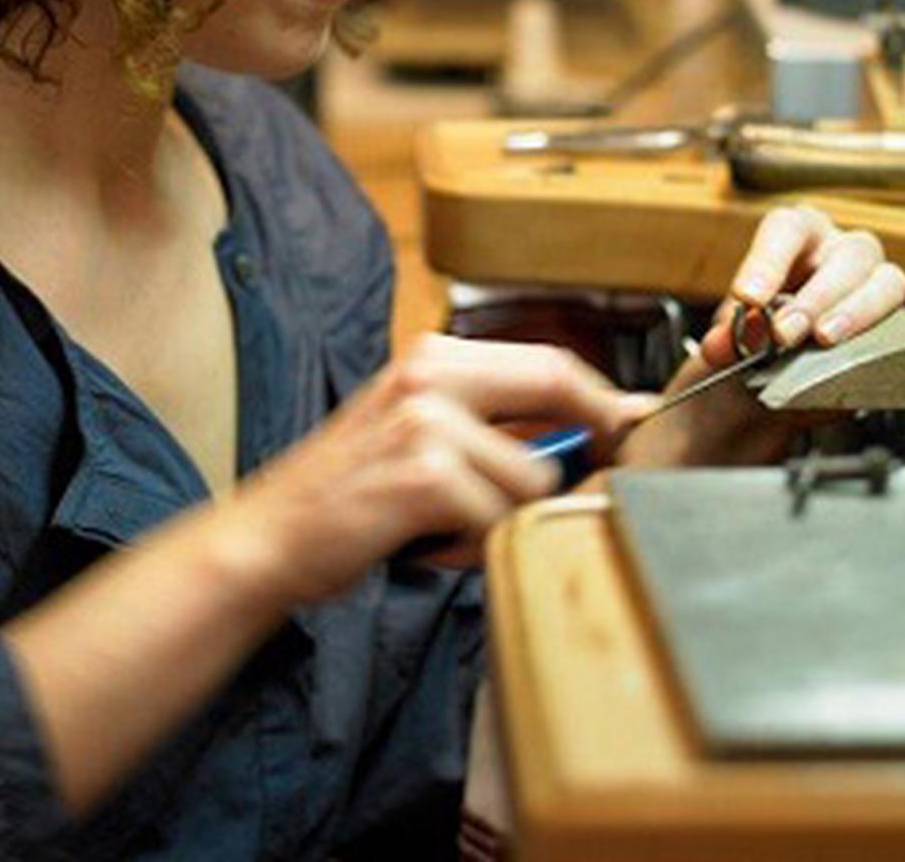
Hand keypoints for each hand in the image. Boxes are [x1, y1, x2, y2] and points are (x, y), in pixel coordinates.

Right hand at [225, 334, 653, 602]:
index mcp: (431, 356)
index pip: (548, 361)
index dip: (602, 398)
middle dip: (594, 435)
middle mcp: (430, 374)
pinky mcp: (425, 475)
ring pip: (534, 475)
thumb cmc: (349, 491)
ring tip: (454, 528)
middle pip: (557, 383)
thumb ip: (494, 422)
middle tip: (600, 476)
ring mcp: (427, 421)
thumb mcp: (417, 431)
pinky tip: (431, 544)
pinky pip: (498, 519)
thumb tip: (596, 428)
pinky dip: (475, 546)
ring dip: (508, 517)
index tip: (633, 427)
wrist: (271, 536)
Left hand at [697, 204, 904, 366]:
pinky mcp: (902, 319)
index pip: (786, 229)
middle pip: (845, 255)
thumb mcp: (729, 345)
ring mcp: (874, 282)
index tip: (748, 298)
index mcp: (794, 239)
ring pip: (885, 280)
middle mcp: (838, 252)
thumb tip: (724, 342)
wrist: (765, 398)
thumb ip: (725, 341)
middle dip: (814, 297)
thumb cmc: (751, 351)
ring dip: (856, 311)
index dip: (767, 260)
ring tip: (825, 339)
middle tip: (785, 333)